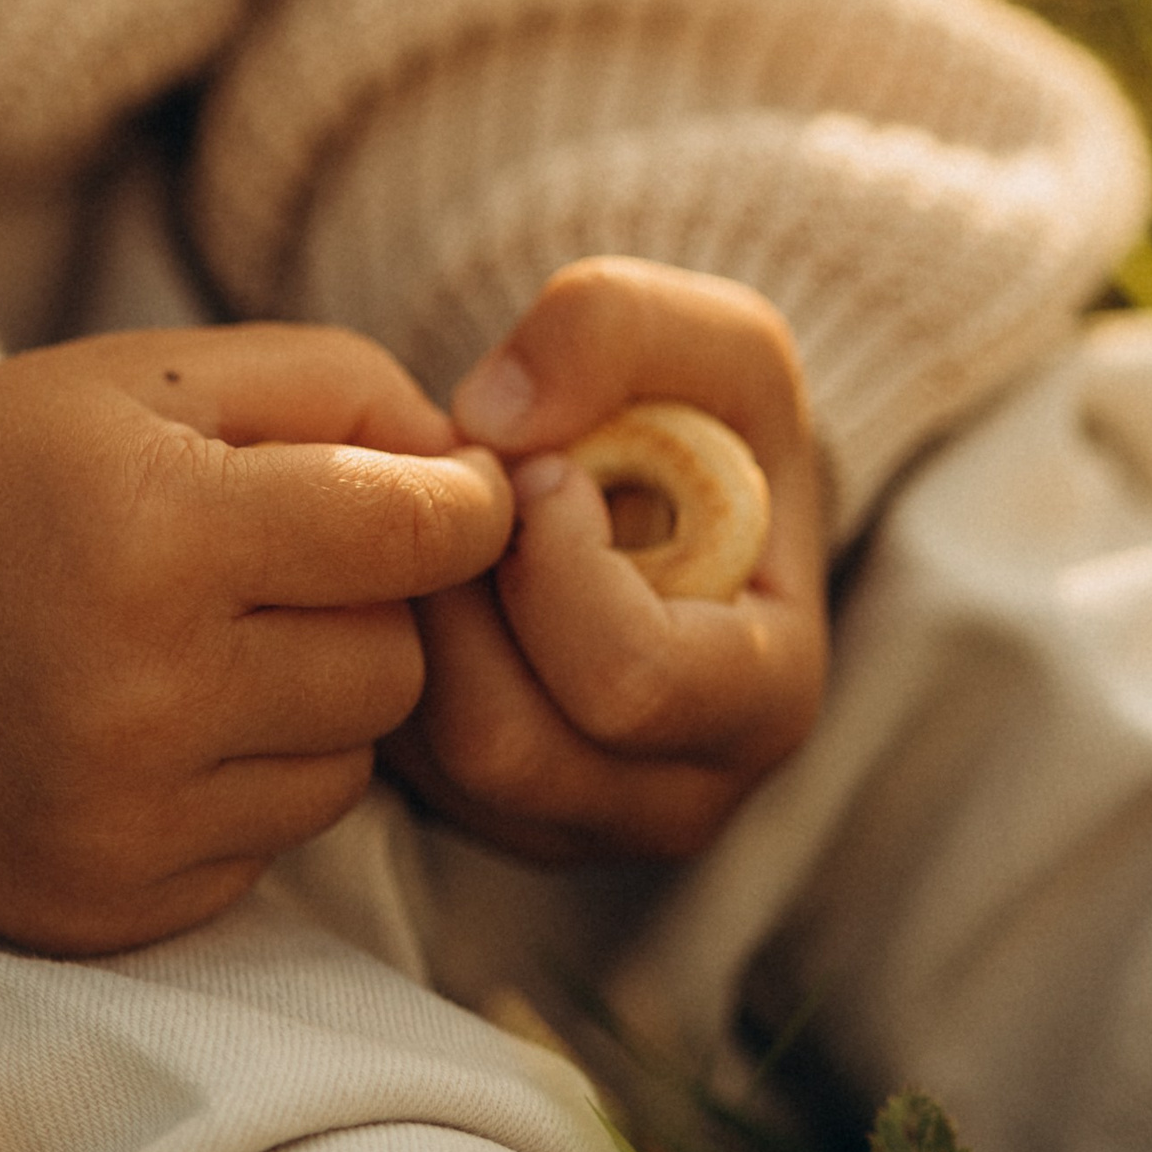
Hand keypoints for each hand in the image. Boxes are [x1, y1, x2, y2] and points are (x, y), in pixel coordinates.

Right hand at [0, 324, 512, 953]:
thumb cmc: (7, 472)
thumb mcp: (154, 377)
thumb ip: (341, 390)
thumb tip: (484, 484)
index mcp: (155, 530)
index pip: (418, 538)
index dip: (455, 509)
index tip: (437, 499)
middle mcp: (140, 689)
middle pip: (396, 666)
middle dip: (363, 610)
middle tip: (267, 572)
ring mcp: (120, 814)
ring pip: (348, 770)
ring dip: (308, 709)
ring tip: (198, 650)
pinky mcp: (104, 904)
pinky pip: (268, 851)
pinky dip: (237, 789)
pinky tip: (149, 731)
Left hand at [385, 259, 825, 863]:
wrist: (676, 500)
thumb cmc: (704, 424)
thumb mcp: (708, 337)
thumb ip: (616, 327)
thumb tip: (491, 423)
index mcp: (765, 700)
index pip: (628, 682)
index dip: (557, 560)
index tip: (547, 473)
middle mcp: (676, 796)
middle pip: (505, 740)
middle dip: (460, 594)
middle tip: (469, 502)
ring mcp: (573, 823)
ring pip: (431, 758)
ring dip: (415, 622)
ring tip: (447, 534)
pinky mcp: (487, 820)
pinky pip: (395, 763)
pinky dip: (386, 660)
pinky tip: (430, 583)